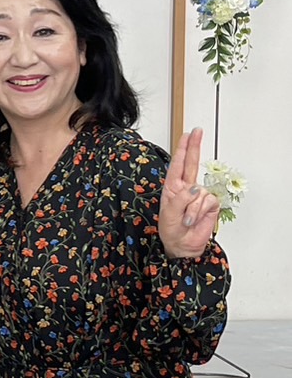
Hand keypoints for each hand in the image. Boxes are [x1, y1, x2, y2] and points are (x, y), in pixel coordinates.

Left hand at [159, 128, 220, 258]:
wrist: (183, 246)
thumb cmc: (171, 231)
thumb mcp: (167, 216)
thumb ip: (179, 200)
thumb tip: (195, 188)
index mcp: (172, 188)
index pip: (178, 165)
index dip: (183, 149)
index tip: (188, 134)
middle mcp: (186, 188)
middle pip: (192, 164)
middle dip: (194, 147)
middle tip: (197, 131)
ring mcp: (199, 196)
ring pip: (199, 193)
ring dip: (190, 209)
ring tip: (184, 220)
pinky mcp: (210, 204)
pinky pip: (207, 202)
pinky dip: (198, 212)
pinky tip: (193, 220)